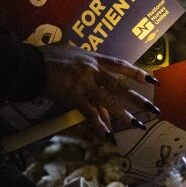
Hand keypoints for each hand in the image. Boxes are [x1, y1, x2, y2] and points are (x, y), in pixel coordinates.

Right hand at [38, 43, 158, 136]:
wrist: (31, 64)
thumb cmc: (48, 55)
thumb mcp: (69, 49)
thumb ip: (81, 55)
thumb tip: (84, 55)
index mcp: (94, 59)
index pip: (121, 65)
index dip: (137, 73)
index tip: (153, 80)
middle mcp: (93, 71)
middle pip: (120, 86)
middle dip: (138, 99)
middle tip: (154, 110)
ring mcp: (84, 85)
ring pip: (109, 102)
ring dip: (124, 115)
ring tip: (137, 126)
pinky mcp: (74, 97)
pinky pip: (90, 114)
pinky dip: (100, 126)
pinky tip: (109, 136)